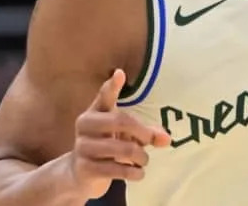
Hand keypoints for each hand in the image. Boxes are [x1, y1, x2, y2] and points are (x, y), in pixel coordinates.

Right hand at [70, 69, 170, 198]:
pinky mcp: (85, 168)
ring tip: (143, 160)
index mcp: (95, 111)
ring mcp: (83, 146)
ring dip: (141, 157)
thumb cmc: (107, 146)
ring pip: (123, 148)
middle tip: (149, 141)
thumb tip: (167, 139)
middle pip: (121, 121)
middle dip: (142, 133)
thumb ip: (147, 134)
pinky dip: (134, 172)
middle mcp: (85, 125)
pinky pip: (117, 169)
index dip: (112, 86)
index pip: (104, 96)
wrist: (80, 174)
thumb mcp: (125, 136)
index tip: (120, 73)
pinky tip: (138, 173)